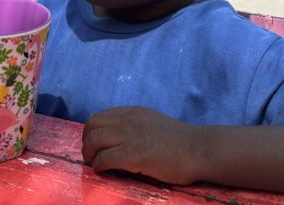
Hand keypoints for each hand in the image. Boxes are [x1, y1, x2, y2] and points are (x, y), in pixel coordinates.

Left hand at [82, 106, 200, 184]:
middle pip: (92, 126)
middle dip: (86, 142)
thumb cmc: (178, 141)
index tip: (93, 144)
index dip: (91, 131)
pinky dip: (99, 166)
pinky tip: (104, 171)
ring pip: (94, 141)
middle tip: (90, 155)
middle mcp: (127, 120)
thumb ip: (133, 125)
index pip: (99, 117)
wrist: (197, 149)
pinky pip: (104, 159)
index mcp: (131, 112)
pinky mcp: (133, 154)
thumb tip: (116, 136)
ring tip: (94, 164)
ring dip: (90, 155)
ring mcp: (129, 136)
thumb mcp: (151, 123)